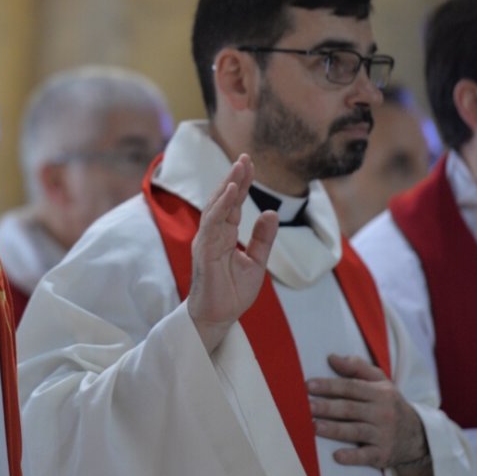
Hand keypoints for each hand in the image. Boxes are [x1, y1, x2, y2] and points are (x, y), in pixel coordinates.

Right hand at [187, 154, 278, 352]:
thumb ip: (263, 238)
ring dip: (228, 185)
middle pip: (223, 199)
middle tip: (245, 157)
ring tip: (240, 167)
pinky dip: (222, 205)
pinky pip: (213, 223)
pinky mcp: (205, 251)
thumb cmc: (233, 292)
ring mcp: (207, 241)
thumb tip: (271, 212)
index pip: (233, 203)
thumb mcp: (257, 261)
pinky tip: (231, 191)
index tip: (249, 163)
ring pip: (216, 206)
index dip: (241, 183)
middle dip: (234, 177)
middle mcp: (213, 234)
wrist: (219, 318)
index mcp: (224, 235)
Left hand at [307, 353, 427, 468]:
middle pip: (350, 409)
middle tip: (306, 406)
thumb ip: (356, 368)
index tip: (308, 385)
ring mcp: (383, 435)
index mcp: (380, 393)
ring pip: (355, 431)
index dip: (329, 386)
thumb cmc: (389, 404)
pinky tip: (337, 456)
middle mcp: (382, 413)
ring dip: (334, 429)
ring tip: (314, 426)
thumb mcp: (380, 382)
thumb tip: (331, 357)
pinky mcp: (382, 455)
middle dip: (327, 407)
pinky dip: (352, 457)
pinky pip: (366, 456)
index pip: (351, 388)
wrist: (417, 436)